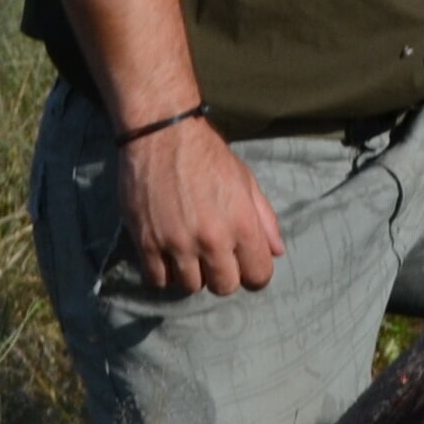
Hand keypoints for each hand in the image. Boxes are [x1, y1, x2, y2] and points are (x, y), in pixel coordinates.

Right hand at [116, 113, 285, 296]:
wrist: (161, 136)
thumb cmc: (208, 155)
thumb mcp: (246, 181)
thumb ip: (264, 219)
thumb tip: (277, 251)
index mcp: (242, 225)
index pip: (257, 276)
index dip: (255, 274)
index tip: (246, 266)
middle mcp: (211, 240)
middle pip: (224, 286)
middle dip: (224, 276)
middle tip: (216, 259)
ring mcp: (176, 244)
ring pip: (191, 286)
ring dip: (193, 274)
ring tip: (190, 254)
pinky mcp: (146, 242)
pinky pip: (158, 279)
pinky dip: (165, 273)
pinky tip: (168, 255)